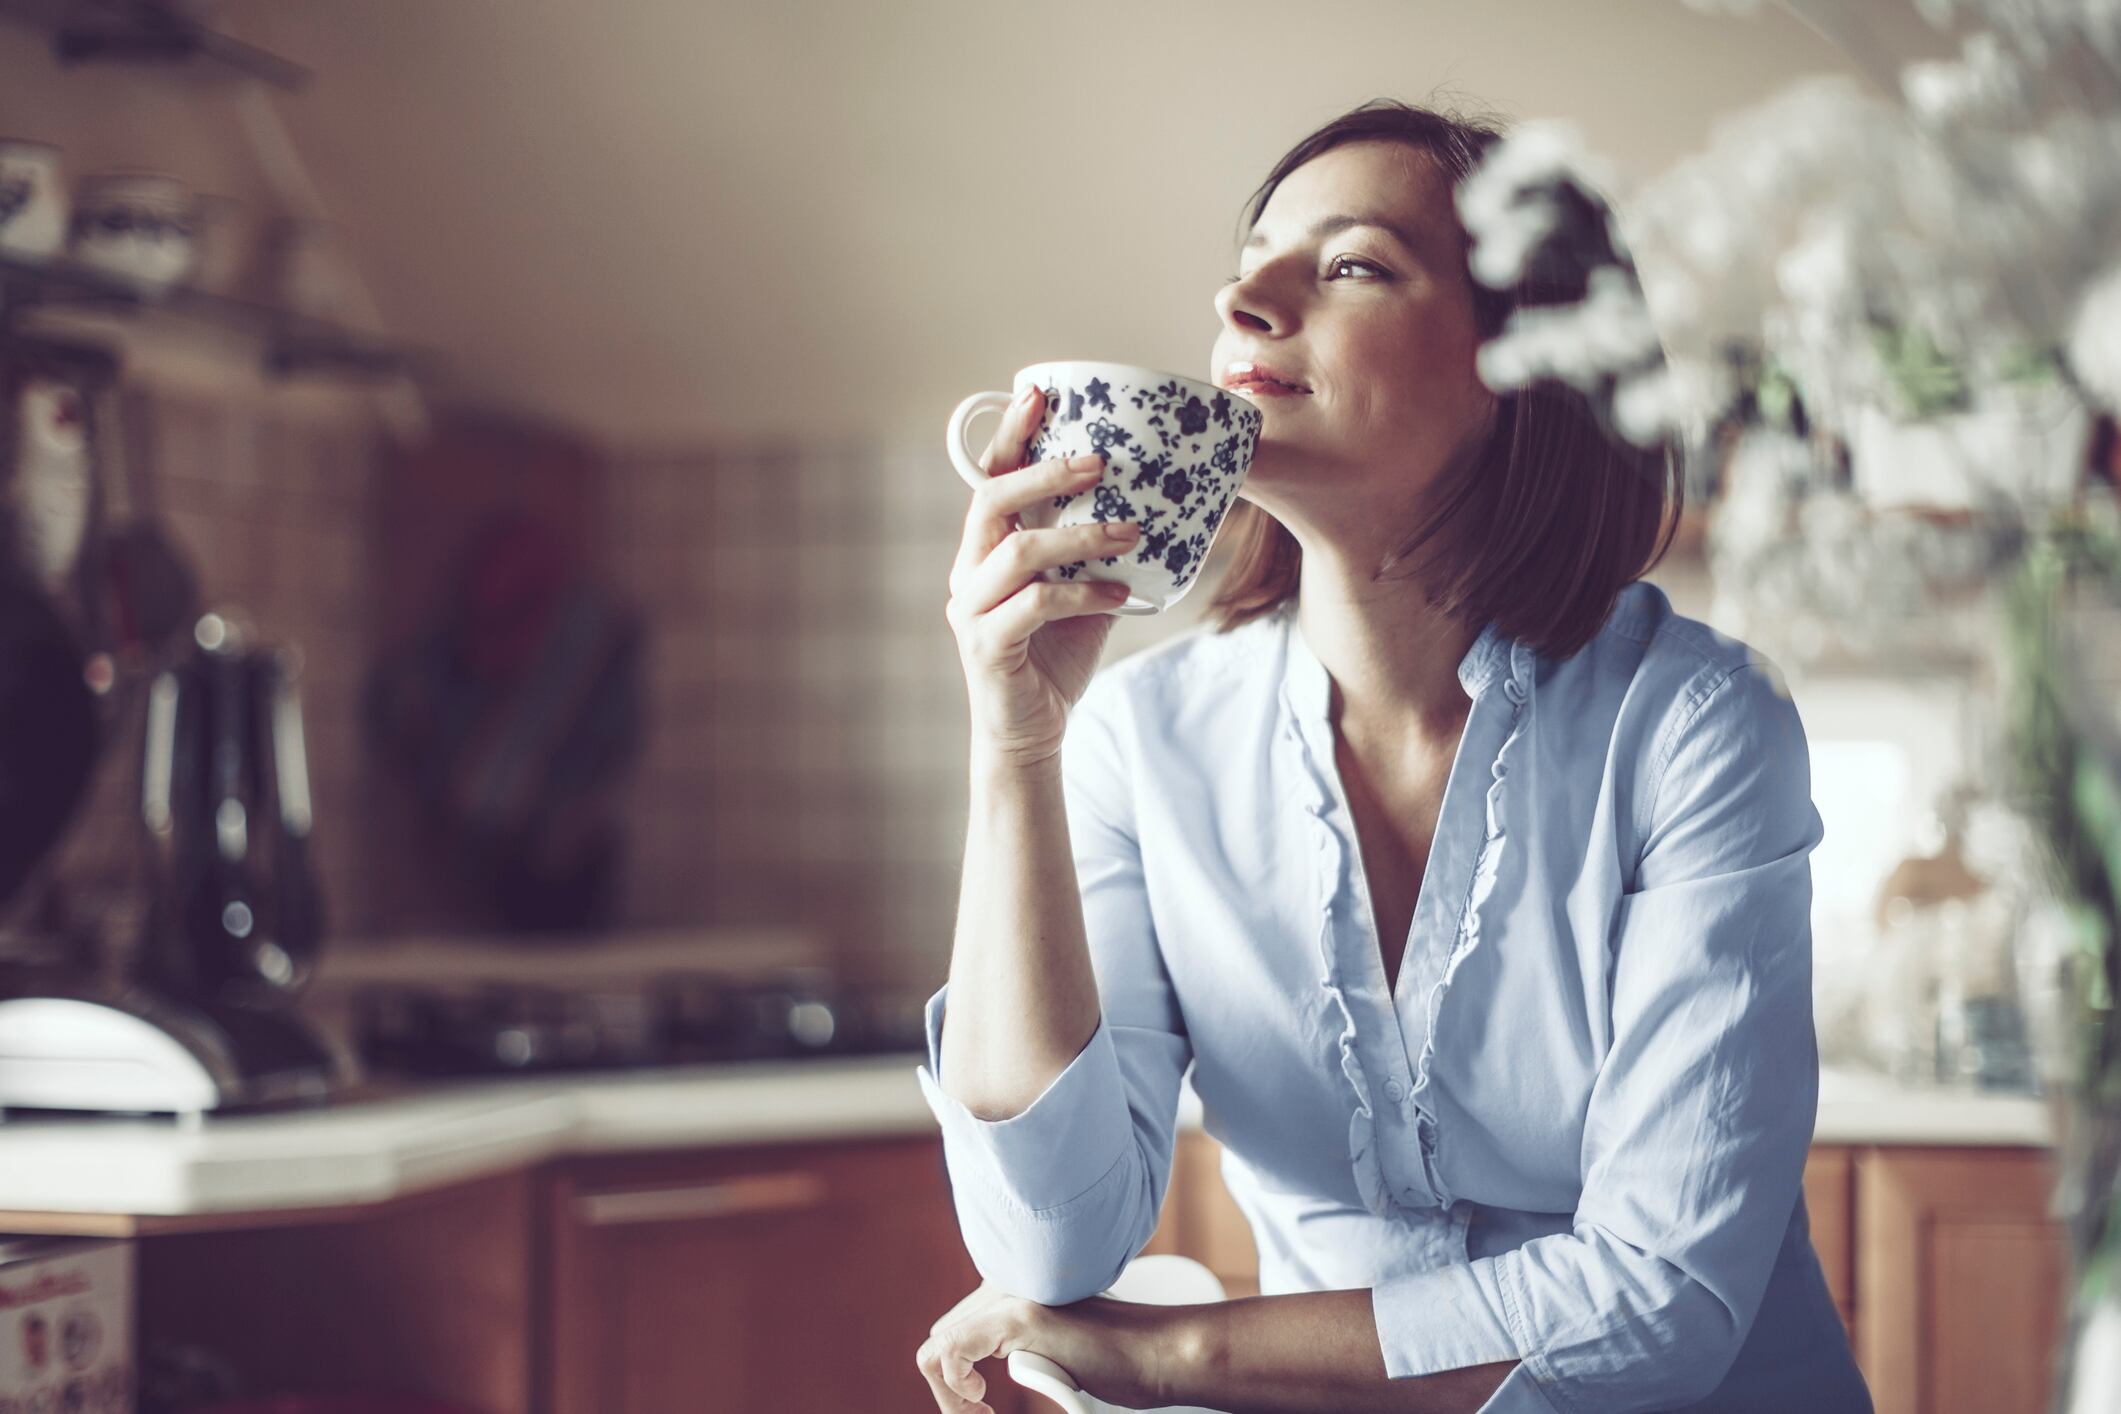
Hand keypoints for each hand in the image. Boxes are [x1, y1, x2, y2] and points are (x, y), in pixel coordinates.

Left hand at [915, 1280, 1182, 1412]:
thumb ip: (1022, 1348)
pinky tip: (982, 1400)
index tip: (982, 1410)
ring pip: (936, 1349)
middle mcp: (1004, 1284)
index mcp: (1010, 1289)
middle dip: (949, 1393)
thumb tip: (975, 1377)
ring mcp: (1010, 1296)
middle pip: (940, 1340)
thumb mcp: (1054, 1353)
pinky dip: (955, 1389)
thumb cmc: (1120, 1362)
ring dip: (948, 1397)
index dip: (955, 1382)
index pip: (954, 1333)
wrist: (1160, 1355)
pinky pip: (952, 1351)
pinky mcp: (1018, 1316)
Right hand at [946, 385, 1141, 770]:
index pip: (989, 476)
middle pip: (991, 499)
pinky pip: (1034, 605)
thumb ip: (1097, 550)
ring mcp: (971, 608)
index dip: (1011, 433)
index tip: (1039, 392)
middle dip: (1045, 472)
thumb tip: (1160, 503)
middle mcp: (968, 571)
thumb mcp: (1082, 589)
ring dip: (1079, 535)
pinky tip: (1117, 594)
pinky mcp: (987, 646)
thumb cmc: (1056, 655)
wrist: (1032, 732)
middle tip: (1099, 461)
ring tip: (1130, 533)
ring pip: (1016, 550)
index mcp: (985, 549)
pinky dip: (1081, 593)